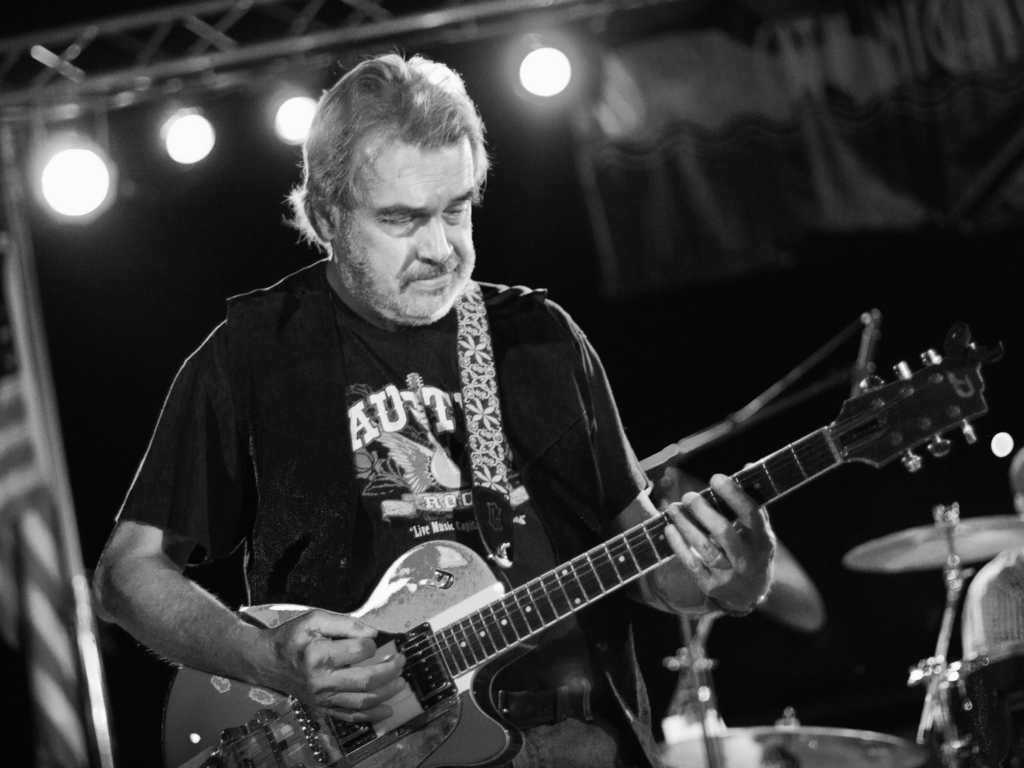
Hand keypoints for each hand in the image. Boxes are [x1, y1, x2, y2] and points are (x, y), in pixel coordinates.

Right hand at [262, 609, 407, 722]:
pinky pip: (350, 716)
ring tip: (402, 682)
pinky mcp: (322, 708)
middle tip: (402, 660)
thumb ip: (345, 623)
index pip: (359, 651)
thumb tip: (373, 633)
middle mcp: (321, 680)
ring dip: (387, 693)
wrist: (267, 662)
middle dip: (390, 671)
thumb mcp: (314, 619)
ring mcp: (322, 698)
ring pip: (362, 702)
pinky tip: (388, 710)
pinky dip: (371, 716)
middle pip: (366, 681)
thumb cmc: (292, 637)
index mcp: (318, 655)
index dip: (371, 644)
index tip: (372, 639)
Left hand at [664, 474, 774, 613]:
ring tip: (673, 508)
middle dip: (704, 511)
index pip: (750, 514)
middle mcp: (747, 558)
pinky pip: (692, 564)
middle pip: (724, 533)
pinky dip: (678, 545)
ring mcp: (729, 574)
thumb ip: (752, 500)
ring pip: (705, 549)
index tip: (716, 478)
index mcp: (762, 539)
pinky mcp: (711, 585)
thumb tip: (746, 466)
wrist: (750, 594)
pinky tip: (670, 528)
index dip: (733, 495)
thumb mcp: (759, 529)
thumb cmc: (752, 549)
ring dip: (686, 526)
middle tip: (689, 496)